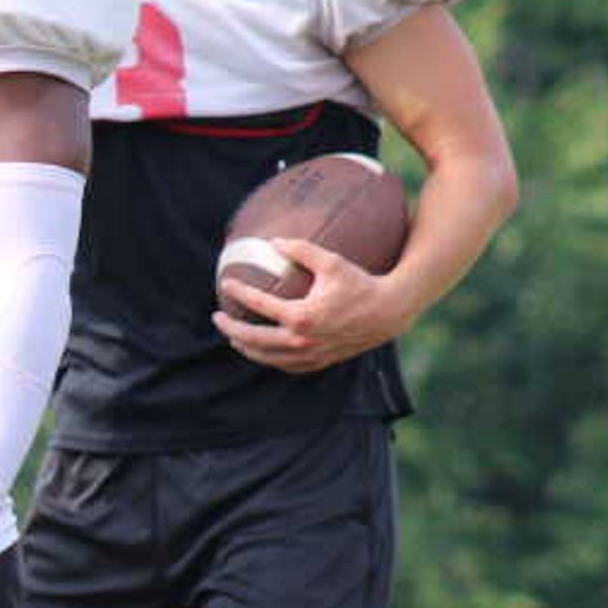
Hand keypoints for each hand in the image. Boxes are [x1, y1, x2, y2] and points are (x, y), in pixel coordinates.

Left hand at [215, 238, 412, 373]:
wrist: (389, 312)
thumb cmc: (360, 283)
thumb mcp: (331, 261)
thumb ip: (301, 249)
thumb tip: (273, 242)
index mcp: (302, 316)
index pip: (259, 305)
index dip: (239, 293)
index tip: (226, 285)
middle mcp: (302, 340)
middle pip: (253, 339)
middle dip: (230, 329)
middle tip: (217, 317)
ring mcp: (311, 354)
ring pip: (267, 357)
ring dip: (246, 347)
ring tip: (234, 335)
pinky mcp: (320, 362)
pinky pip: (286, 365)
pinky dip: (269, 358)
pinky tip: (262, 349)